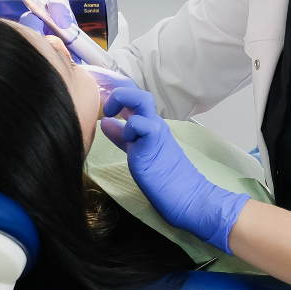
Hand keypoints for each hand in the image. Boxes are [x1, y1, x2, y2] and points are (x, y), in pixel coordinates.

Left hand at [101, 87, 249, 253]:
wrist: (188, 197)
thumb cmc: (165, 179)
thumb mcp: (138, 151)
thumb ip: (122, 137)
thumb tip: (106, 123)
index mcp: (150, 125)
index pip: (134, 98)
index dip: (116, 93)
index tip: (102, 103)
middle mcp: (154, 124)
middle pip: (137, 92)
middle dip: (117, 93)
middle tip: (106, 110)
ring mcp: (156, 132)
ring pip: (141, 99)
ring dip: (123, 102)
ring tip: (111, 117)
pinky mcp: (154, 144)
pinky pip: (141, 125)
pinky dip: (130, 127)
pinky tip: (127, 141)